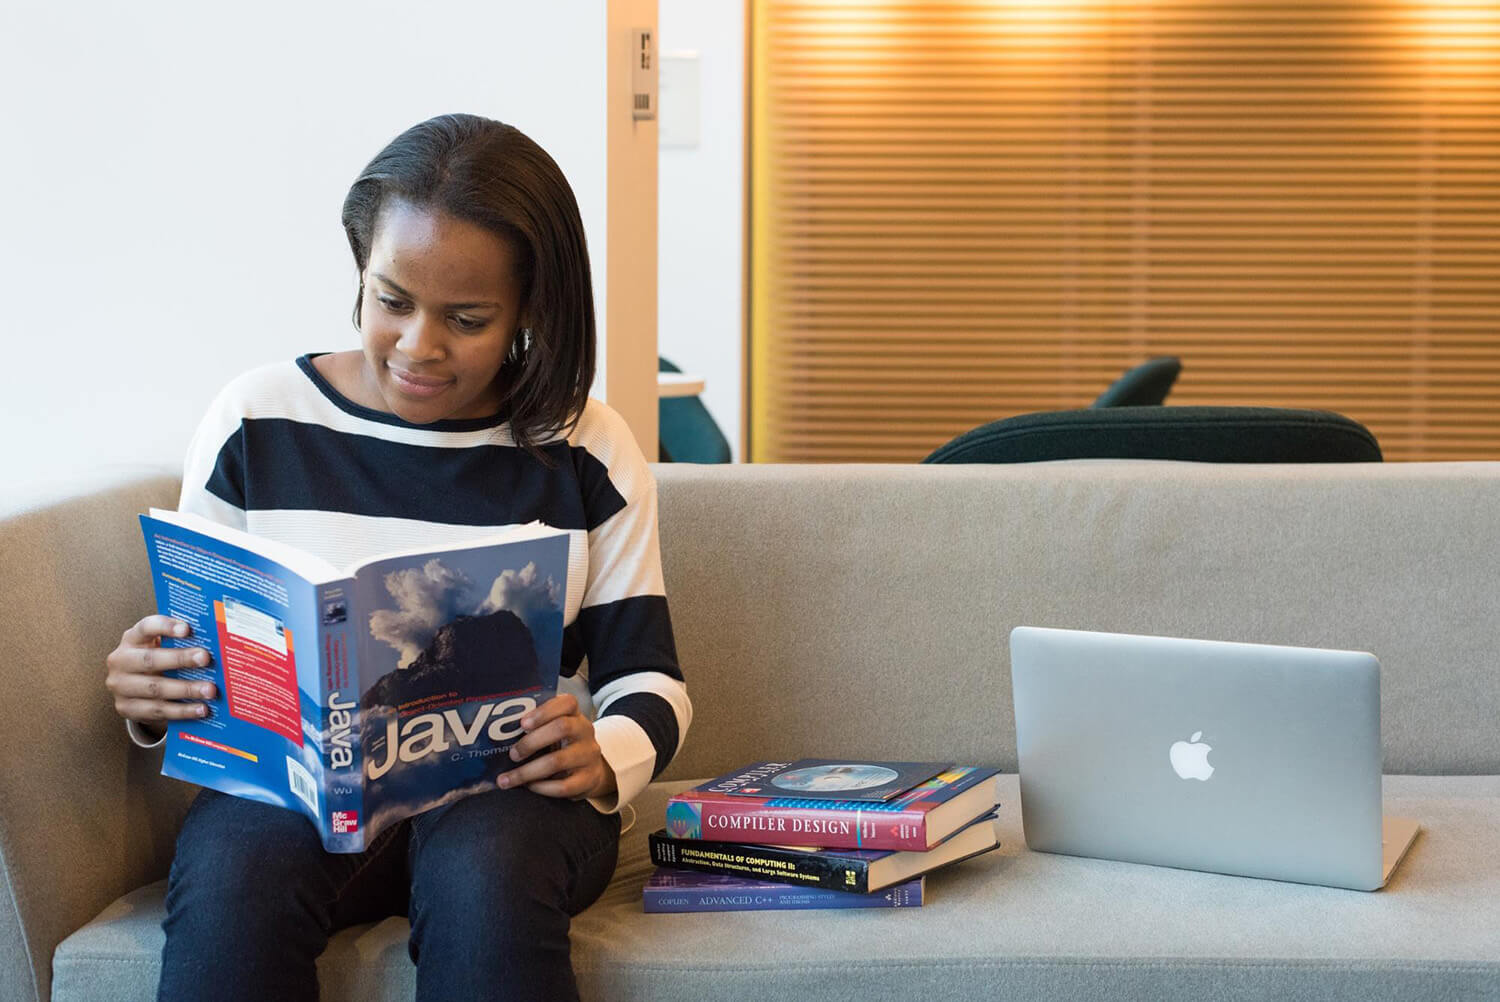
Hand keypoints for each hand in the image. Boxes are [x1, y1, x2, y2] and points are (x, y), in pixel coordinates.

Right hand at [105, 615, 216, 731]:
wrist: (130, 687)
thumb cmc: (155, 659)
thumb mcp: (160, 646)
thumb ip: (180, 641)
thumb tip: (216, 642)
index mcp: (132, 639)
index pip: (145, 627)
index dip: (165, 627)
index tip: (187, 629)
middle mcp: (121, 660)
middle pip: (150, 659)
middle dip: (180, 659)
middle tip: (205, 659)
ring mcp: (120, 686)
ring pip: (155, 688)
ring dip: (186, 689)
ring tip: (209, 690)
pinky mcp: (125, 708)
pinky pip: (157, 710)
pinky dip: (182, 710)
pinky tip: (201, 709)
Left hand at [498, 693, 615, 800]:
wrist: (591, 772)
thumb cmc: (563, 747)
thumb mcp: (555, 731)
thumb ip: (536, 727)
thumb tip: (497, 736)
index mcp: (575, 715)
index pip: (567, 702)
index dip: (543, 711)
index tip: (522, 724)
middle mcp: (585, 732)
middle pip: (562, 728)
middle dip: (531, 742)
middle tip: (512, 754)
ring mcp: (588, 756)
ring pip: (557, 761)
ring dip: (527, 771)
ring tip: (508, 778)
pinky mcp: (589, 780)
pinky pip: (563, 786)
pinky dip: (542, 788)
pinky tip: (529, 787)